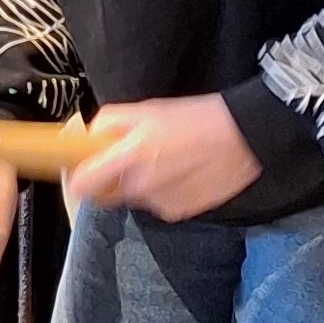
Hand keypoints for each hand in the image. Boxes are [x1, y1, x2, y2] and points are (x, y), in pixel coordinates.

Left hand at [63, 92, 260, 221]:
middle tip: (129, 157)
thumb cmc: (197, 118)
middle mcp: (141, 186)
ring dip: (139, 183)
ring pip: (134, 198)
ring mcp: (160, 203)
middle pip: (107, 194)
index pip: (83, 184)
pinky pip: (157, 204)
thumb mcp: (148, 109)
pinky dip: (163, 191)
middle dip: (111, 177)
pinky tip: (181, 172)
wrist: (245, 137)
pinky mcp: (178, 213)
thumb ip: (110, 122)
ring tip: (166, 160)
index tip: (81, 169)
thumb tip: (88, 136)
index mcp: (130, 156)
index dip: (78, 177)